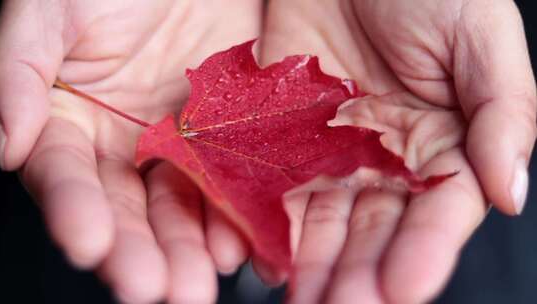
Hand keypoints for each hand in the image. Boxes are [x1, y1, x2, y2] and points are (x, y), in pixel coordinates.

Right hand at [0, 1, 260, 302]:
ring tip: (197, 284)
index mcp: (71, 122)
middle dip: (139, 252)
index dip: (76, 212)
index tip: (89, 245)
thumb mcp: (52, 11)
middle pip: (127, 209)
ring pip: (179, 207)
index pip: (67, 178)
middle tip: (154, 289)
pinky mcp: (225, 138)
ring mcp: (178, 145)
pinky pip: (228, 181)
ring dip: (189, 249)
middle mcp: (123, 146)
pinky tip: (237, 242)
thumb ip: (20, 71)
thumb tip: (4, 144)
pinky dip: (232, 214)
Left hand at [261, 0, 535, 302]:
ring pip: (322, 219)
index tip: (404, 288)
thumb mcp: (480, 37)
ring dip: (311, 263)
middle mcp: (384, 159)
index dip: (424, 251)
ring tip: (301, 301)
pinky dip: (267, 221)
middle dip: (358, 273)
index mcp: (441, 145)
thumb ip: (504, 113)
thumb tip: (510, 194)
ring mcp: (330, 151)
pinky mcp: (282, 134)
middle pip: (374, 229)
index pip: (437, 213)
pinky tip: (262, 258)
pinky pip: (273, 184)